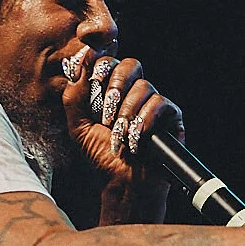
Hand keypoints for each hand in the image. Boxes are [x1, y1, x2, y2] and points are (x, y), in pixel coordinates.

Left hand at [62, 49, 182, 201]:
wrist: (123, 183)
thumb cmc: (101, 157)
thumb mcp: (78, 126)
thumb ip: (74, 95)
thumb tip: (79, 62)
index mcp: (111, 91)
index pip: (109, 62)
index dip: (102, 64)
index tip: (93, 78)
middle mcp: (133, 93)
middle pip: (131, 64)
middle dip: (117, 84)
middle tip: (107, 111)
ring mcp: (153, 103)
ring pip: (144, 86)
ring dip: (128, 112)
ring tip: (120, 135)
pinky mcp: (171, 116)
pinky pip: (161, 103)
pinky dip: (146, 119)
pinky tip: (137, 137)